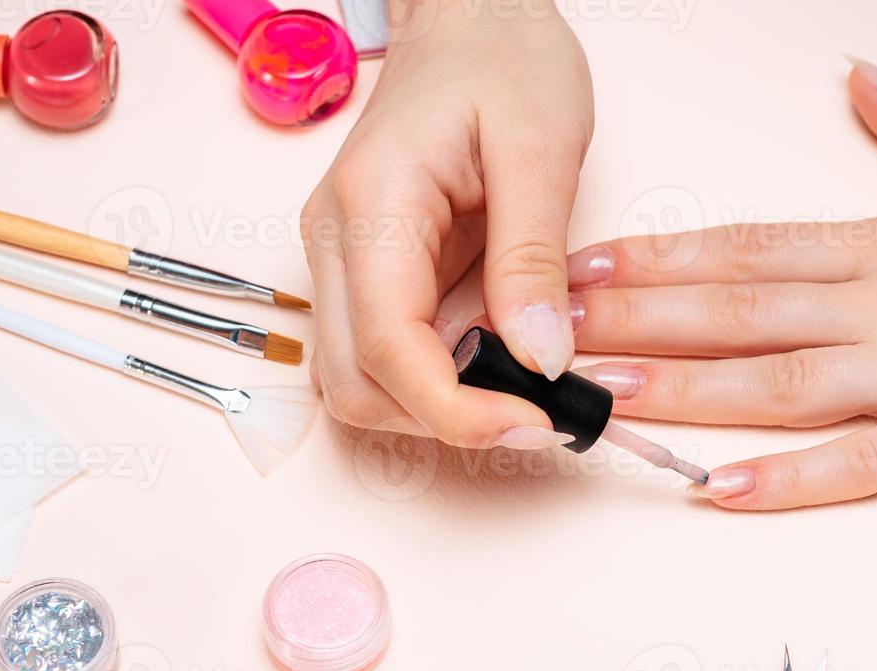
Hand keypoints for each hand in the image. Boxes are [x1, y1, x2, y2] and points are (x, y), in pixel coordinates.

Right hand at [302, 2, 591, 449]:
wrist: (471, 17)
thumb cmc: (504, 60)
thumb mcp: (540, 147)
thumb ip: (534, 258)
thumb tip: (540, 359)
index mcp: (372, 204)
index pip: (389, 349)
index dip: (458, 410)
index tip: (536, 424)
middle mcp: (336, 241)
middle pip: (359, 387)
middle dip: (445, 421)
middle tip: (540, 417)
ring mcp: (345, 259)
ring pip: (365, 385)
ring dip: (440, 408)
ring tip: (527, 388)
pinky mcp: (372, 271)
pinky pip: (390, 355)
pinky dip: (443, 380)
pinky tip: (502, 361)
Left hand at [565, 59, 876, 509]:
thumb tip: (863, 79)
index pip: (754, 246)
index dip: (661, 258)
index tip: (587, 263)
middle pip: (739, 312)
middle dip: (635, 324)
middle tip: (549, 334)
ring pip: (778, 385)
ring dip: (681, 395)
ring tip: (599, 403)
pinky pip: (862, 465)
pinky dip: (788, 480)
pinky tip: (720, 490)